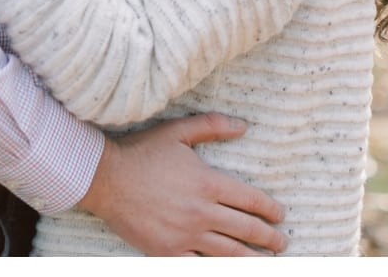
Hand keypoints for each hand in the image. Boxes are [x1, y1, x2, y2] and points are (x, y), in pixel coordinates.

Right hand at [78, 114, 286, 255]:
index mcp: (208, 183)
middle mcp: (202, 212)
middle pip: (245, 230)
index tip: (280, 215)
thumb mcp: (178, 131)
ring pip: (229, 253)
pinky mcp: (168, 252)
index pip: (250, 200)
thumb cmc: (142, 152)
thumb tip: (244, 125)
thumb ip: (213, 126)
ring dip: (251, 259)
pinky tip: (227, 271)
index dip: (270, 209)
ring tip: (266, 262)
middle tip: (281, 243)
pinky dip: (217, 270)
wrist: (106, 179)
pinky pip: (198, 267)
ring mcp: (185, 236)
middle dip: (269, 238)